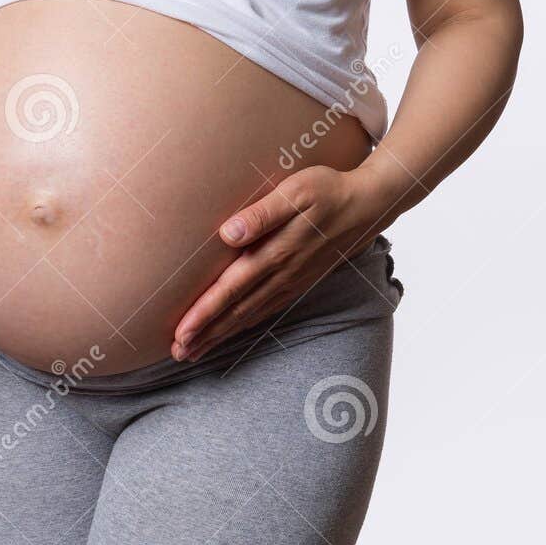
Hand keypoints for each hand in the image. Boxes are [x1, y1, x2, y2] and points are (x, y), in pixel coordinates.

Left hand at [171, 166, 381, 361]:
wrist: (368, 205)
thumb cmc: (327, 191)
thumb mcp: (295, 192)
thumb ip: (261, 214)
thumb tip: (228, 233)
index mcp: (276, 253)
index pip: (231, 289)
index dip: (205, 313)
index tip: (181, 333)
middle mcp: (283, 274)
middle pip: (237, 311)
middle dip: (206, 333)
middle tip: (178, 353)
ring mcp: (292, 282)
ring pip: (250, 315)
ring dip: (221, 334)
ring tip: (195, 351)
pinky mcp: (300, 282)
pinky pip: (266, 310)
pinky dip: (244, 325)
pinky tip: (233, 331)